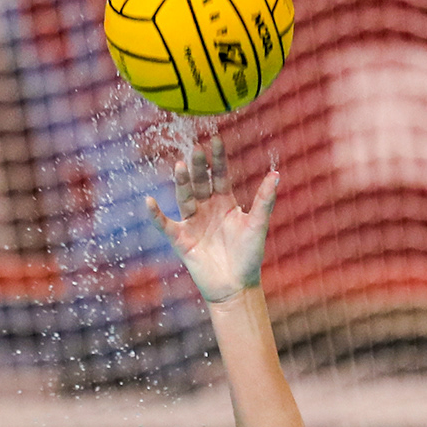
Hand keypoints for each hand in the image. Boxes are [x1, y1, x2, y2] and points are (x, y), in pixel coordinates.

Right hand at [146, 136, 277, 303]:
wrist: (236, 286)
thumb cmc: (249, 256)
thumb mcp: (257, 225)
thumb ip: (265, 201)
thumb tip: (276, 174)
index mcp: (225, 203)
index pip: (219, 176)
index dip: (216, 159)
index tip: (214, 139)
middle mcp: (206, 209)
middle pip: (200, 183)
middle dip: (197, 166)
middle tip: (196, 149)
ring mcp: (192, 223)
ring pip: (184, 198)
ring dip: (181, 183)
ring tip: (179, 165)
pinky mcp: (181, 239)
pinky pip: (165, 225)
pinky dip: (156, 215)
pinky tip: (149, 202)